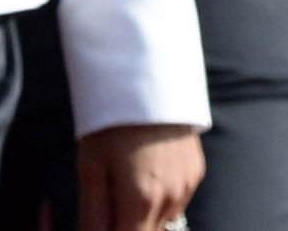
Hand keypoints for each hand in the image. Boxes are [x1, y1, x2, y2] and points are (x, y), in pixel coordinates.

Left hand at [79, 123, 207, 230]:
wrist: (146, 72)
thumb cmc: (110, 119)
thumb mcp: (90, 166)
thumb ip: (93, 214)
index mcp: (141, 200)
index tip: (104, 218)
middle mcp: (171, 198)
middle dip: (127, 222)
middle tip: (110, 196)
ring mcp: (188, 185)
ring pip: (163, 219)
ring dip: (144, 212)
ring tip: (125, 175)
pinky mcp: (197, 171)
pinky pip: (177, 199)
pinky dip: (160, 194)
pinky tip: (145, 167)